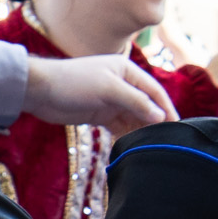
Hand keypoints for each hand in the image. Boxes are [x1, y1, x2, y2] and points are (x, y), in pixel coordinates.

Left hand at [20, 51, 172, 133]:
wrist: (40, 92)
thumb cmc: (73, 82)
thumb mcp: (108, 89)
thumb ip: (135, 101)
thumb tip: (159, 116)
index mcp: (127, 71)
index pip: (154, 91)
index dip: (166, 108)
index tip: (176, 127)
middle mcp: (122, 84)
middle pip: (146, 106)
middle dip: (155, 122)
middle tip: (166, 142)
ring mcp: (111, 100)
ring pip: (134, 118)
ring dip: (142, 130)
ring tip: (151, 147)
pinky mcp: (101, 114)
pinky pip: (120, 127)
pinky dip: (127, 136)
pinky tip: (133, 147)